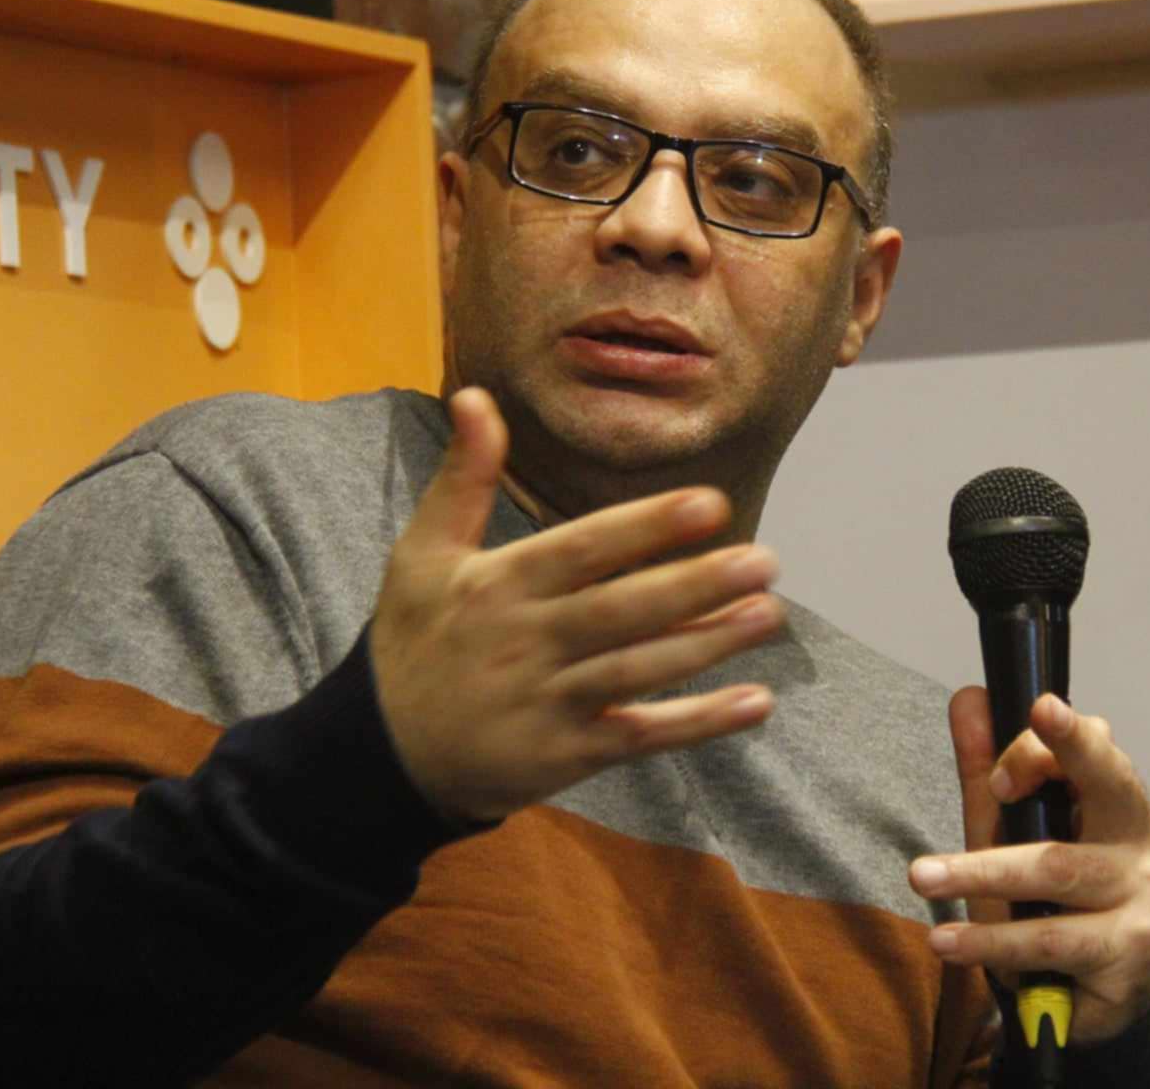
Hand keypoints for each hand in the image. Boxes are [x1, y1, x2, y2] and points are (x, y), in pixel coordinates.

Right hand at [370, 387, 785, 823]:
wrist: (381, 755)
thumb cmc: (414, 640)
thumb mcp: (422, 554)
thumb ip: (463, 478)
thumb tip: (474, 394)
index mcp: (499, 585)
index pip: (583, 550)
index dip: (647, 527)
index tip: (712, 503)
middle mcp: (527, 642)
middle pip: (622, 611)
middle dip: (696, 585)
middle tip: (766, 561)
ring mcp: (548, 702)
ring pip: (640, 670)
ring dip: (708, 644)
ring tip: (767, 614)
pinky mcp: (567, 755)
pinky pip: (641, 735)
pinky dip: (699, 724)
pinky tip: (754, 702)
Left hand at [909, 689, 1149, 1045]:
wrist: (1080, 999)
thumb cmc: (1046, 900)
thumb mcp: (1007, 831)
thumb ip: (987, 768)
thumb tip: (968, 697)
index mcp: (1117, 797)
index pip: (1094, 748)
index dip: (1043, 747)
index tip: (997, 771)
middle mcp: (1141, 838)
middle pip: (1108, 785)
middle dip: (1058, 760)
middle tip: (1005, 763)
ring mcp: (1143, 895)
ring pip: (1058, 868)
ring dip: (982, 873)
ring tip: (922, 877)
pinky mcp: (1130, 952)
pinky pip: (1052, 939)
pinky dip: (992, 940)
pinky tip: (948, 941)